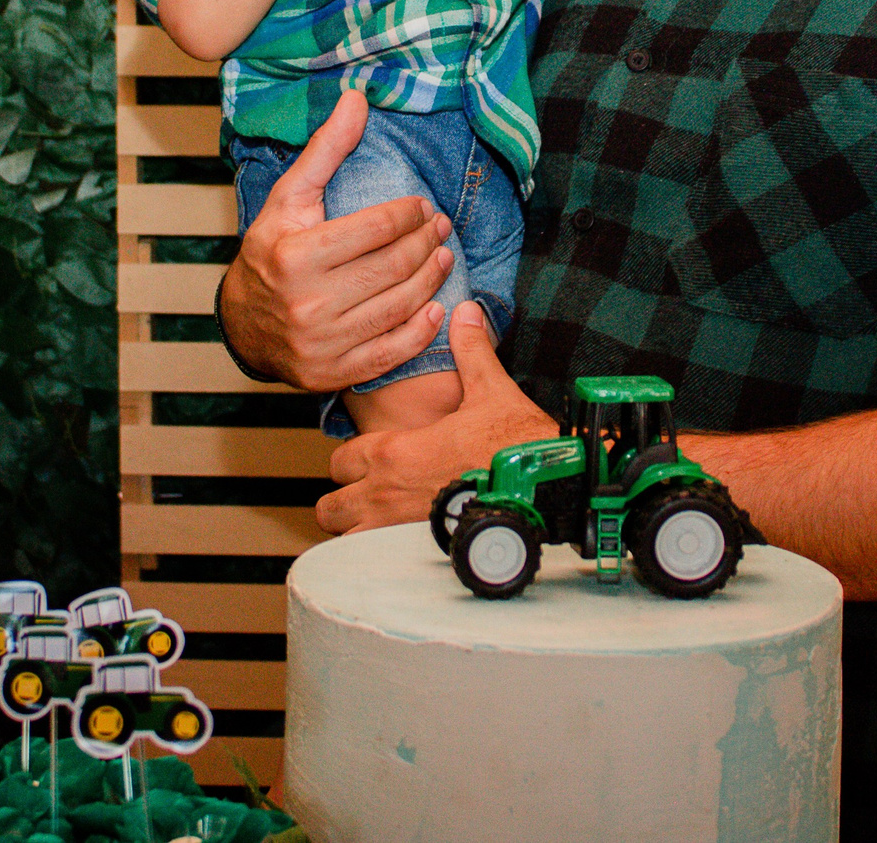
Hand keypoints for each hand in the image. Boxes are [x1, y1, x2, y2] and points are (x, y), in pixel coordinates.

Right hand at [217, 91, 457, 390]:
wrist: (245, 324)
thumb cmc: (271, 251)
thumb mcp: (289, 197)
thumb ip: (325, 149)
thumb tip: (357, 97)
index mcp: (294, 255)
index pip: (374, 228)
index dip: (407, 213)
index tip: (421, 205)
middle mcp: (307, 302)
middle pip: (392, 267)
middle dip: (425, 243)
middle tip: (440, 227)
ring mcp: (322, 343)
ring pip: (398, 306)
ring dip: (431, 279)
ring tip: (443, 256)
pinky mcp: (334, 373)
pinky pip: (391, 352)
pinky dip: (420, 330)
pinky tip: (435, 307)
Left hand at [317, 302, 556, 533]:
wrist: (545, 488)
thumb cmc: (516, 445)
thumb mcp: (490, 390)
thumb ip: (470, 351)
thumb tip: (466, 313)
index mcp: (393, 452)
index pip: (339, 460)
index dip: (351, 461)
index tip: (369, 461)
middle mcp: (385, 494)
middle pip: (331, 506)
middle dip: (344, 500)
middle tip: (368, 494)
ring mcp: (396, 531)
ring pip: (346, 539)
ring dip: (356, 530)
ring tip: (378, 522)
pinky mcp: (416, 556)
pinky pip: (373, 564)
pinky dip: (377, 556)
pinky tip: (400, 546)